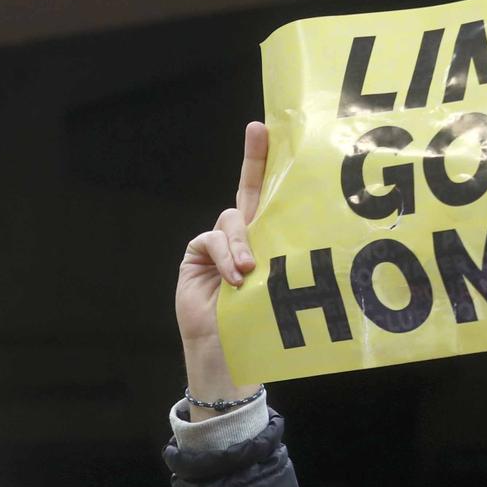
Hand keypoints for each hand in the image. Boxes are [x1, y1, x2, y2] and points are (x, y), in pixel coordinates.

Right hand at [174, 122, 267, 414]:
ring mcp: (218, 244)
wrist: (225, 355)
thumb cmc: (259, 326)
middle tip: (258, 131)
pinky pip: (212, 240)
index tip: (279, 132)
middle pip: (249, 190)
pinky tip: (235, 277)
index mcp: (269, 241)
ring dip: (243, 244)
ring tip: (250, 272)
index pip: (274, 199)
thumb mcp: (278, 288)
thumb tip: (287, 241)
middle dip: (253, 159)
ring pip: (233, 221)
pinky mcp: (198, 253)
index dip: (273, 166)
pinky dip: (226, 256)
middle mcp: (244, 237)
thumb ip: (279, 259)